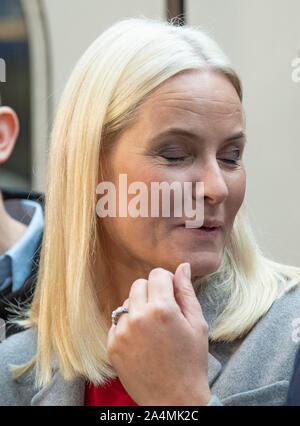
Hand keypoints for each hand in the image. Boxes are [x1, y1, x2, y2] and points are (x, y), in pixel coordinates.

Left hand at [107, 263, 210, 405]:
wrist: (174, 400)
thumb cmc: (191, 362)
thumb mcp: (197, 324)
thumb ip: (187, 292)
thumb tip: (183, 266)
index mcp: (162, 309)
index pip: (157, 274)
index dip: (167, 281)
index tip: (171, 294)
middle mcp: (138, 317)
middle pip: (139, 284)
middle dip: (152, 291)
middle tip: (163, 311)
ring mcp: (122, 332)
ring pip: (126, 301)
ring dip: (138, 307)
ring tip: (152, 329)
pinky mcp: (112, 345)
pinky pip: (117, 322)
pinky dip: (128, 325)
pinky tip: (141, 341)